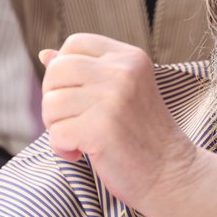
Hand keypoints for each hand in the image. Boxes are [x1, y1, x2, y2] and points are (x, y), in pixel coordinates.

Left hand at [39, 33, 198, 210]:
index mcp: (129, 57)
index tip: (76, 95)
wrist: (171, 172)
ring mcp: (113, 99)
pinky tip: (81, 153)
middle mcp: (122, 72)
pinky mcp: (102, 129)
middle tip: (71, 120)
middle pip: (57, 70)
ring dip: (56, 127)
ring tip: (79, 139)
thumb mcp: (122, 91)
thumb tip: (45, 55)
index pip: (74, 43)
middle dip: (53, 99)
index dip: (63, 69)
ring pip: (51, 104)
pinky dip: (62, 149)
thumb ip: (86, 71)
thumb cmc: (142, 134)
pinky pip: (56, 133)